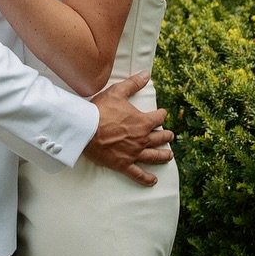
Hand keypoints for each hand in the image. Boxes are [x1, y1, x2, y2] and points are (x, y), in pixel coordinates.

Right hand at [83, 71, 172, 187]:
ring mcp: (134, 153)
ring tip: (168, 156)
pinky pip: (138, 174)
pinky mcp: (123, 164)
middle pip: (160, 138)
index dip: (161, 115)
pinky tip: (153, 181)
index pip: (159, 118)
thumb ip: (133, 84)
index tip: (161, 114)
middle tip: (169, 136)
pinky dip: (146, 179)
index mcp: (143, 122)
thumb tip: (146, 74)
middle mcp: (142, 139)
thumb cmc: (100, 110)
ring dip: (163, 155)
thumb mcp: (117, 92)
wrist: (84, 129)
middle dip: (166, 136)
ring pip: (154, 156)